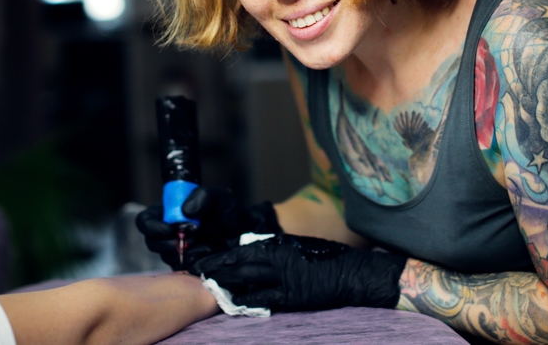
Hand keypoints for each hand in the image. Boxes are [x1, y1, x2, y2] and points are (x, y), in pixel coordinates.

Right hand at [135, 187, 281, 269]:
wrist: (246, 235)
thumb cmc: (231, 213)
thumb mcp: (220, 197)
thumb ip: (203, 196)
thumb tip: (186, 211)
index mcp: (169, 213)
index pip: (145, 221)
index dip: (152, 227)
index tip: (171, 228)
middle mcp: (168, 233)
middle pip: (152, 242)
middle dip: (170, 241)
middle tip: (192, 236)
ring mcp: (176, 251)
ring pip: (166, 257)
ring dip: (185, 251)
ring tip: (205, 242)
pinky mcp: (187, 266)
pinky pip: (181, 269)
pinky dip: (194, 262)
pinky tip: (208, 254)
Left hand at [189, 234, 407, 311]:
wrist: (350, 272)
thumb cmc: (325, 257)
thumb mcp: (297, 246)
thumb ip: (275, 249)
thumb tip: (251, 252)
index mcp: (279, 243)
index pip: (242, 248)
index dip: (221, 254)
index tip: (204, 259)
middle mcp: (278, 257)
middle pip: (238, 263)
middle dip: (216, 268)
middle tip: (197, 272)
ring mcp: (284, 277)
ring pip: (246, 279)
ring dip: (225, 283)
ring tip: (208, 286)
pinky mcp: (291, 295)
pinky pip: (263, 299)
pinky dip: (246, 301)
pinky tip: (232, 304)